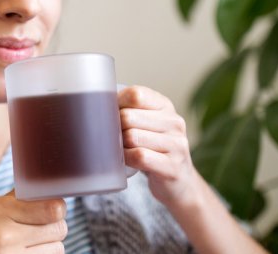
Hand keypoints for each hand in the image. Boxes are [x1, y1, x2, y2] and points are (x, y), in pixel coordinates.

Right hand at [0, 191, 66, 253]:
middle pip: (59, 230)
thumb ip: (15, 200)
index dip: (57, 209)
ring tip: (29, 244)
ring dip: (48, 247)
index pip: (53, 209)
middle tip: (40, 228)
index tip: (51, 210)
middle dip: (54, 228)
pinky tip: (24, 252)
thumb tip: (41, 189)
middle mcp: (7, 236)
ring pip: (56, 250)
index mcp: (1, 212)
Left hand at [119, 85, 196, 208]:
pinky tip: (125, 160)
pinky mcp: (172, 166)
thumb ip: (130, 110)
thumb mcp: (148, 123)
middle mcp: (174, 122)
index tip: (112, 114)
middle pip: (129, 117)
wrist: (180, 181)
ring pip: (132, 137)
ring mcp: (176, 144)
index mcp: (165, 106)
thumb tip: (97, 103)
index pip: (135, 94)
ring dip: (119, 145)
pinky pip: (139, 156)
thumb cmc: (154, 148)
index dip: (117, 104)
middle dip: (115, 127)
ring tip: (120, 149)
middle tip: (113, 137)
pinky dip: (126, 158)